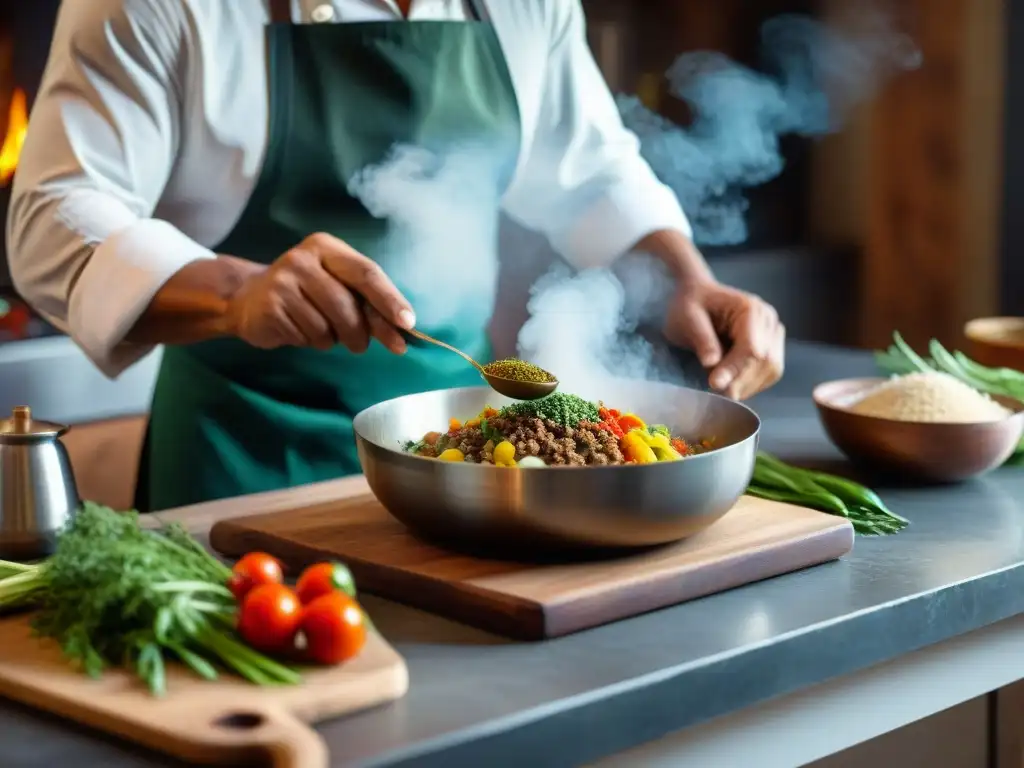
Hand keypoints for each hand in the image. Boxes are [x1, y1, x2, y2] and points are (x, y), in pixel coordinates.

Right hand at [226, 232, 413, 353]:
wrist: (248, 298)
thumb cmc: (307, 293)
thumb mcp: (337, 286)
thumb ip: (367, 303)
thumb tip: (404, 329)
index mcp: (327, 248)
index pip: (367, 273)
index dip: (390, 300)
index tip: (408, 324)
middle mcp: (303, 259)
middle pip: (347, 306)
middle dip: (361, 333)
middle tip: (361, 346)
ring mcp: (282, 281)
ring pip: (326, 327)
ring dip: (331, 340)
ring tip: (320, 331)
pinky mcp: (269, 306)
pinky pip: (304, 336)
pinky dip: (309, 342)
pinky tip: (298, 330)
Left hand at [664, 278, 784, 399]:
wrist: (697, 296)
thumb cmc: (689, 304)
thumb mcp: (686, 318)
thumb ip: (702, 339)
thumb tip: (712, 364)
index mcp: (751, 309)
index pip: (752, 347)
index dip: (735, 369)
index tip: (713, 384)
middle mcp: (769, 320)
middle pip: (766, 361)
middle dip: (740, 381)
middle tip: (714, 392)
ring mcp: (774, 333)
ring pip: (771, 370)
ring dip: (747, 385)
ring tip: (721, 389)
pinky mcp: (772, 347)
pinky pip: (769, 373)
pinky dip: (751, 383)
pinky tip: (731, 384)